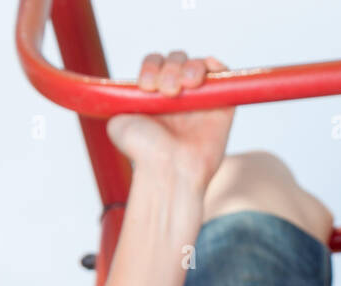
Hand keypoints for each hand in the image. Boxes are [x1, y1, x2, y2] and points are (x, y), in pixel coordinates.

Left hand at [107, 51, 234, 190]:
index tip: (146, 87)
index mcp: (155, 97)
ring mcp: (201, 101)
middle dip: (169, 68)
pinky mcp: (222, 106)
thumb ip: (118, 101)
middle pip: (176, 59)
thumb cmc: (144, 154)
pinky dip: (213, 65)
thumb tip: (121, 91)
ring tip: (184, 86)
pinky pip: (222, 73)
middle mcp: (178, 97)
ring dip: (188, 68)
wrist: (168, 171)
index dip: (151, 67)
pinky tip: (201, 76)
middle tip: (166, 91)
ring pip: (196, 64)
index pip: (155, 63)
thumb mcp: (118, 124)